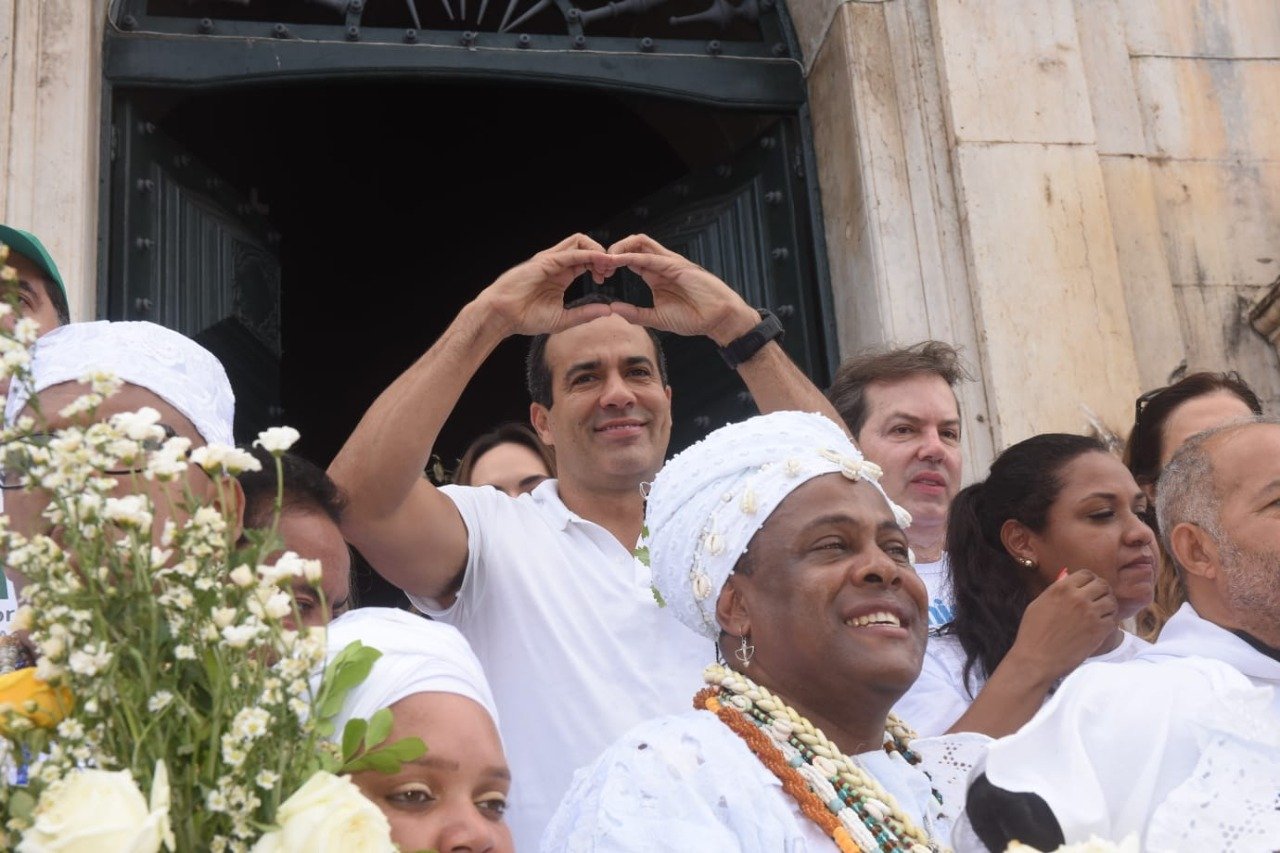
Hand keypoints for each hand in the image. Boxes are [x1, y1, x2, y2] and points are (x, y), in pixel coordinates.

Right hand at [476, 234, 617, 335]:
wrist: (502, 316)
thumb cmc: (526, 318)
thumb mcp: (563, 319)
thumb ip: (584, 314)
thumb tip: (608, 311)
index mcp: (561, 275)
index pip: (586, 260)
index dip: (600, 265)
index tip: (606, 279)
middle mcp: (556, 263)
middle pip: (585, 246)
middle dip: (602, 255)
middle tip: (611, 270)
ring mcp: (550, 260)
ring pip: (578, 241)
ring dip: (597, 250)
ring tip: (607, 265)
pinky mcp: (545, 261)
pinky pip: (570, 253)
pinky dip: (587, 255)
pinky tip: (598, 263)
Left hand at [606, 234, 760, 344]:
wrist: (718, 320)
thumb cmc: (694, 319)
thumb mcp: (657, 318)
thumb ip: (635, 313)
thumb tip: (613, 309)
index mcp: (655, 274)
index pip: (630, 258)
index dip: (612, 263)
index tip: (599, 275)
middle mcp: (661, 264)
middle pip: (632, 245)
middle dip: (612, 251)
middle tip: (598, 266)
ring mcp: (670, 262)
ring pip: (640, 242)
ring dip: (619, 248)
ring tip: (605, 261)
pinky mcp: (677, 266)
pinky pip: (650, 256)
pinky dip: (631, 256)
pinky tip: (617, 261)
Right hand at [1007, 569, 1118, 681]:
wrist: (1036, 659)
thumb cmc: (1033, 632)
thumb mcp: (1038, 603)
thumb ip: (1055, 590)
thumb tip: (1067, 578)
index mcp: (1061, 588)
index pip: (1086, 574)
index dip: (1089, 580)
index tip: (1089, 588)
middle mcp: (1078, 597)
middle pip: (1102, 584)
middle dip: (1102, 591)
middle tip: (1099, 599)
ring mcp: (1090, 614)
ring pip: (1111, 601)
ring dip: (1108, 606)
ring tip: (1102, 613)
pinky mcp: (1099, 630)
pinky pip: (1113, 619)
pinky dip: (1110, 621)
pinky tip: (1102, 625)